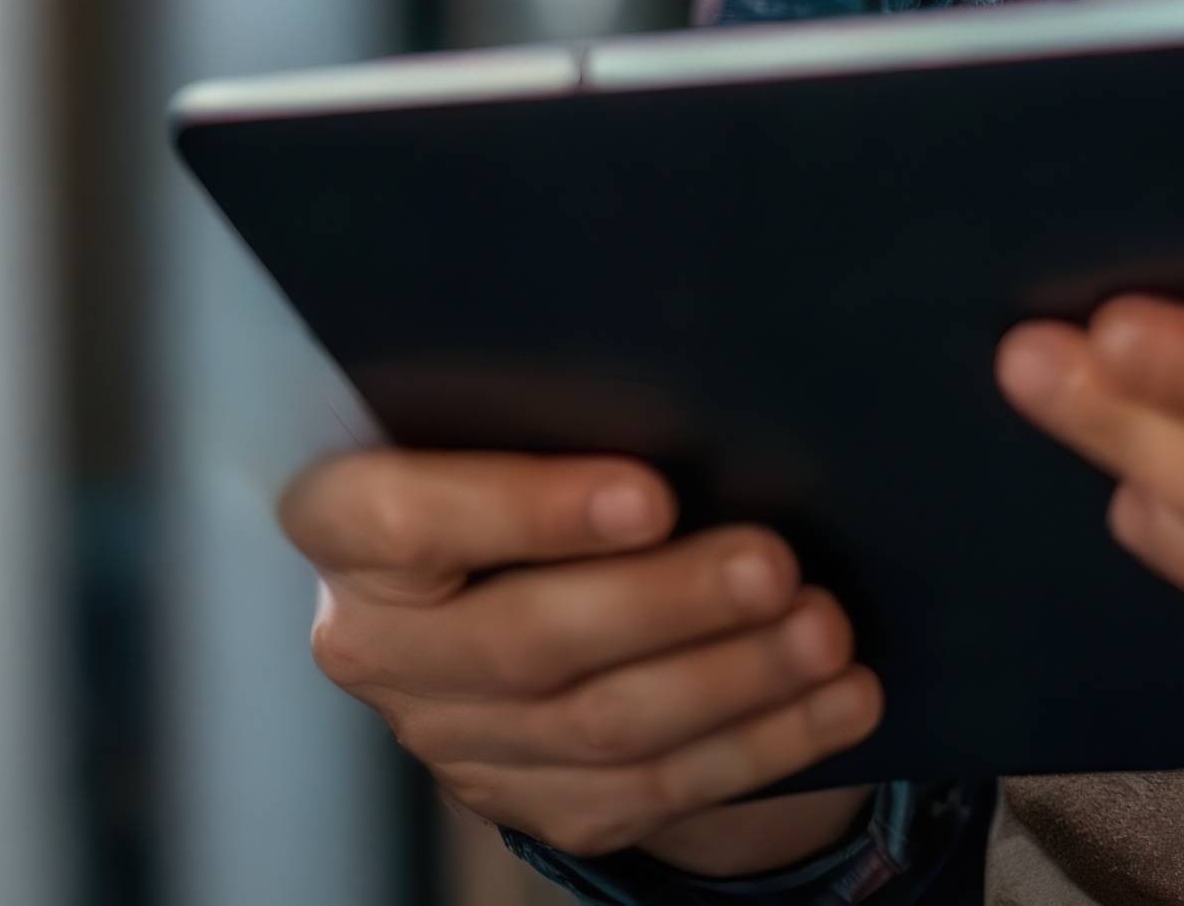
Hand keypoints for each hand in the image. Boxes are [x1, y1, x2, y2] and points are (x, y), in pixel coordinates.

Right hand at [276, 448, 881, 871]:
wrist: (517, 578)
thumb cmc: (528, 457)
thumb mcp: (507, 418)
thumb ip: (554, 408)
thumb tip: (700, 381)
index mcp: (345, 526)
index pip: (405, 522)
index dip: (525, 511)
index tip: (651, 493)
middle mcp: (378, 646)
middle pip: (524, 640)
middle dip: (666, 605)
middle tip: (774, 564)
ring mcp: (451, 739)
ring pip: (598, 727)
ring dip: (731, 680)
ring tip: (824, 629)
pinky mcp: (530, 803)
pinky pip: (651, 791)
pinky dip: (759, 744)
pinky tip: (837, 699)